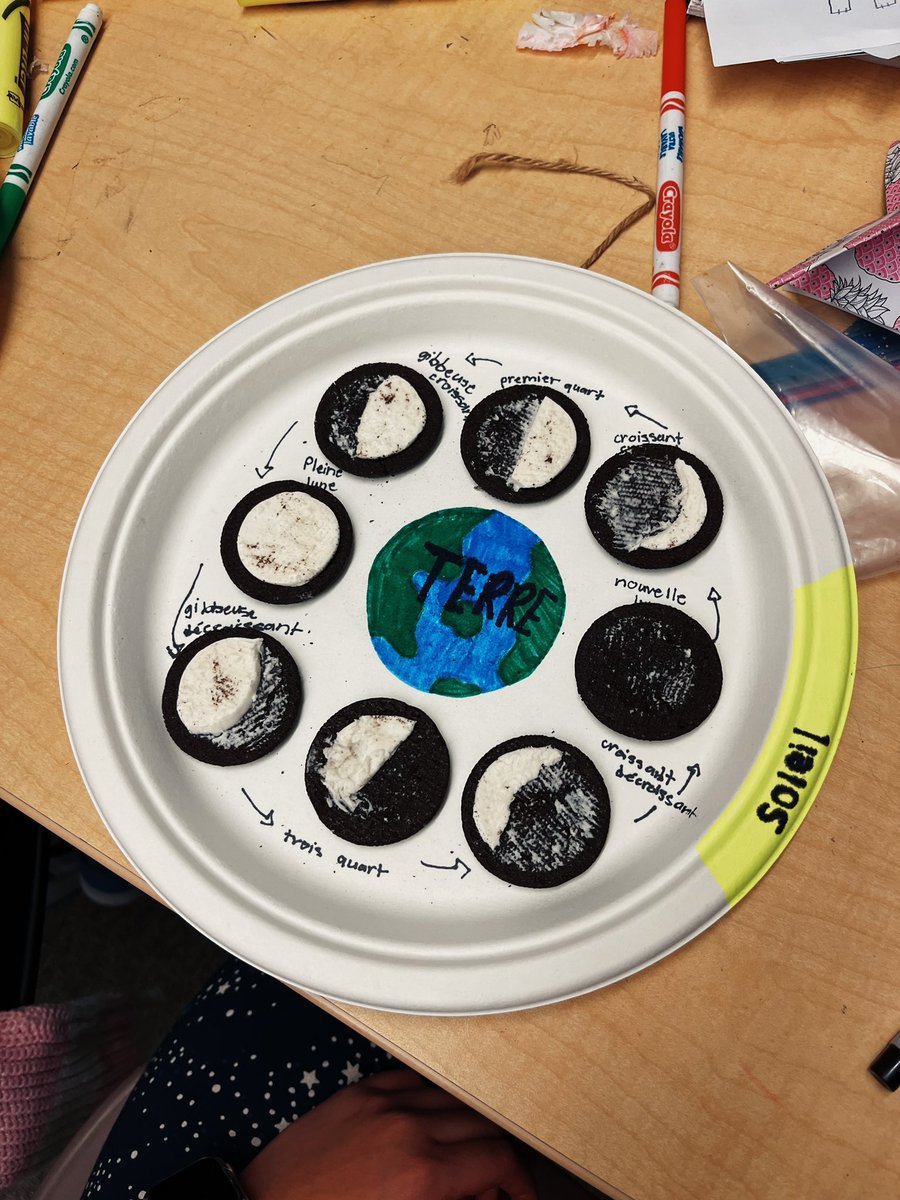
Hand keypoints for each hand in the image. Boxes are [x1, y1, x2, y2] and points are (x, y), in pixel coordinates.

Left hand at [239, 1067, 535, 1199]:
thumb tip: (485, 1196)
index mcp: (423, 1174)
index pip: (498, 1160)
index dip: (519, 1182)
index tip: (517, 1195)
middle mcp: (408, 1129)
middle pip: (483, 1127)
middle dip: (499, 1158)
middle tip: (496, 1184)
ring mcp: (383, 1103)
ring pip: (453, 1099)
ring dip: (470, 1126)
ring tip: (467, 1153)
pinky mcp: (360, 1092)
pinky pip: (413, 1081)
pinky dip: (434, 1099)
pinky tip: (434, 1119)